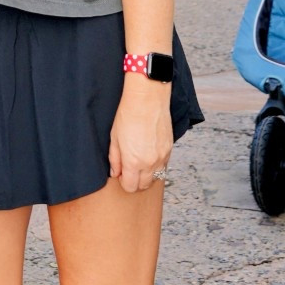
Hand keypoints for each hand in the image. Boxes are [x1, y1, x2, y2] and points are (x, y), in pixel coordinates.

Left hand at [109, 77, 172, 192]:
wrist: (148, 98)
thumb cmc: (129, 114)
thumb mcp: (115, 137)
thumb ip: (115, 159)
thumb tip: (115, 173)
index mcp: (134, 161)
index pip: (130, 187)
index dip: (124, 182)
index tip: (121, 174)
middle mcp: (150, 163)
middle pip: (143, 186)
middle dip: (135, 182)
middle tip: (129, 169)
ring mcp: (162, 157)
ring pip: (155, 178)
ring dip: (146, 175)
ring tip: (139, 161)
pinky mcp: (169, 150)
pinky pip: (163, 166)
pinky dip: (156, 166)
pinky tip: (148, 154)